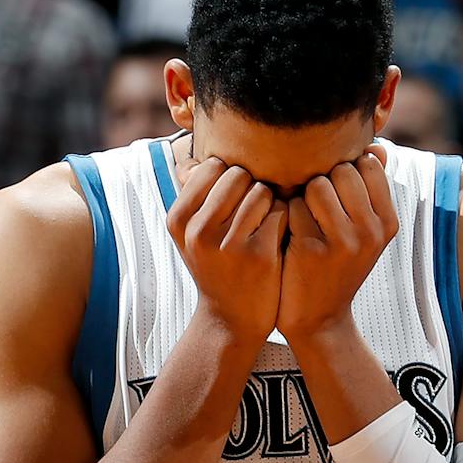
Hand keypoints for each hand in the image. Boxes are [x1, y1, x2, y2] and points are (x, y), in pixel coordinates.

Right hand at [168, 156, 285, 344]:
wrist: (231, 318)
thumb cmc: (216, 265)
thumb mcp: (192, 233)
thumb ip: (198, 193)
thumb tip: (215, 144)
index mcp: (178, 219)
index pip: (212, 166)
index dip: (231, 177)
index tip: (234, 198)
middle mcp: (198, 231)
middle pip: (239, 175)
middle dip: (252, 187)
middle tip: (253, 213)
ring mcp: (228, 244)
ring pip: (263, 191)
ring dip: (271, 203)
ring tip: (263, 226)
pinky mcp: (259, 255)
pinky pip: (281, 212)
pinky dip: (285, 220)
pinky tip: (277, 240)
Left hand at [278, 146, 397, 341]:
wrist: (317, 318)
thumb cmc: (334, 264)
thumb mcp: (362, 231)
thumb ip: (369, 189)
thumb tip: (376, 146)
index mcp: (389, 221)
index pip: (367, 164)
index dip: (342, 171)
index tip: (333, 194)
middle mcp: (373, 230)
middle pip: (341, 170)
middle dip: (321, 181)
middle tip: (314, 210)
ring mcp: (345, 241)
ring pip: (317, 184)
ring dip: (302, 197)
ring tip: (303, 222)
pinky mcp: (313, 250)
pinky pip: (293, 206)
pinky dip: (286, 215)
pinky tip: (289, 237)